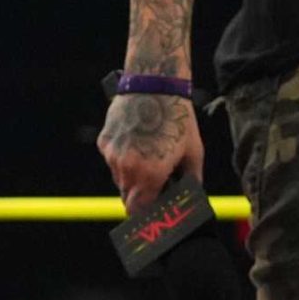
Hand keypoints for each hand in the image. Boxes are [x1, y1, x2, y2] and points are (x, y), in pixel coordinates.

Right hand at [99, 92, 204, 211]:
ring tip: (147, 159)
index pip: (139, 210)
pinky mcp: (104, 141)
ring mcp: (113, 154)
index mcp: (150, 175)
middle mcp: (127, 168)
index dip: (145, 214)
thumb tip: (188, 196)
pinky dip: (122, 159)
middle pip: (127, 198)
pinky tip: (137, 144)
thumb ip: (191, 180)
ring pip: (119, 179)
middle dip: (139, 197)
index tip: (152, 213)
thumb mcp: (193, 152)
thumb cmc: (178, 119)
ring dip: (131, 178)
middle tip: (153, 188)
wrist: (154, 85)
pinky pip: (112, 160)